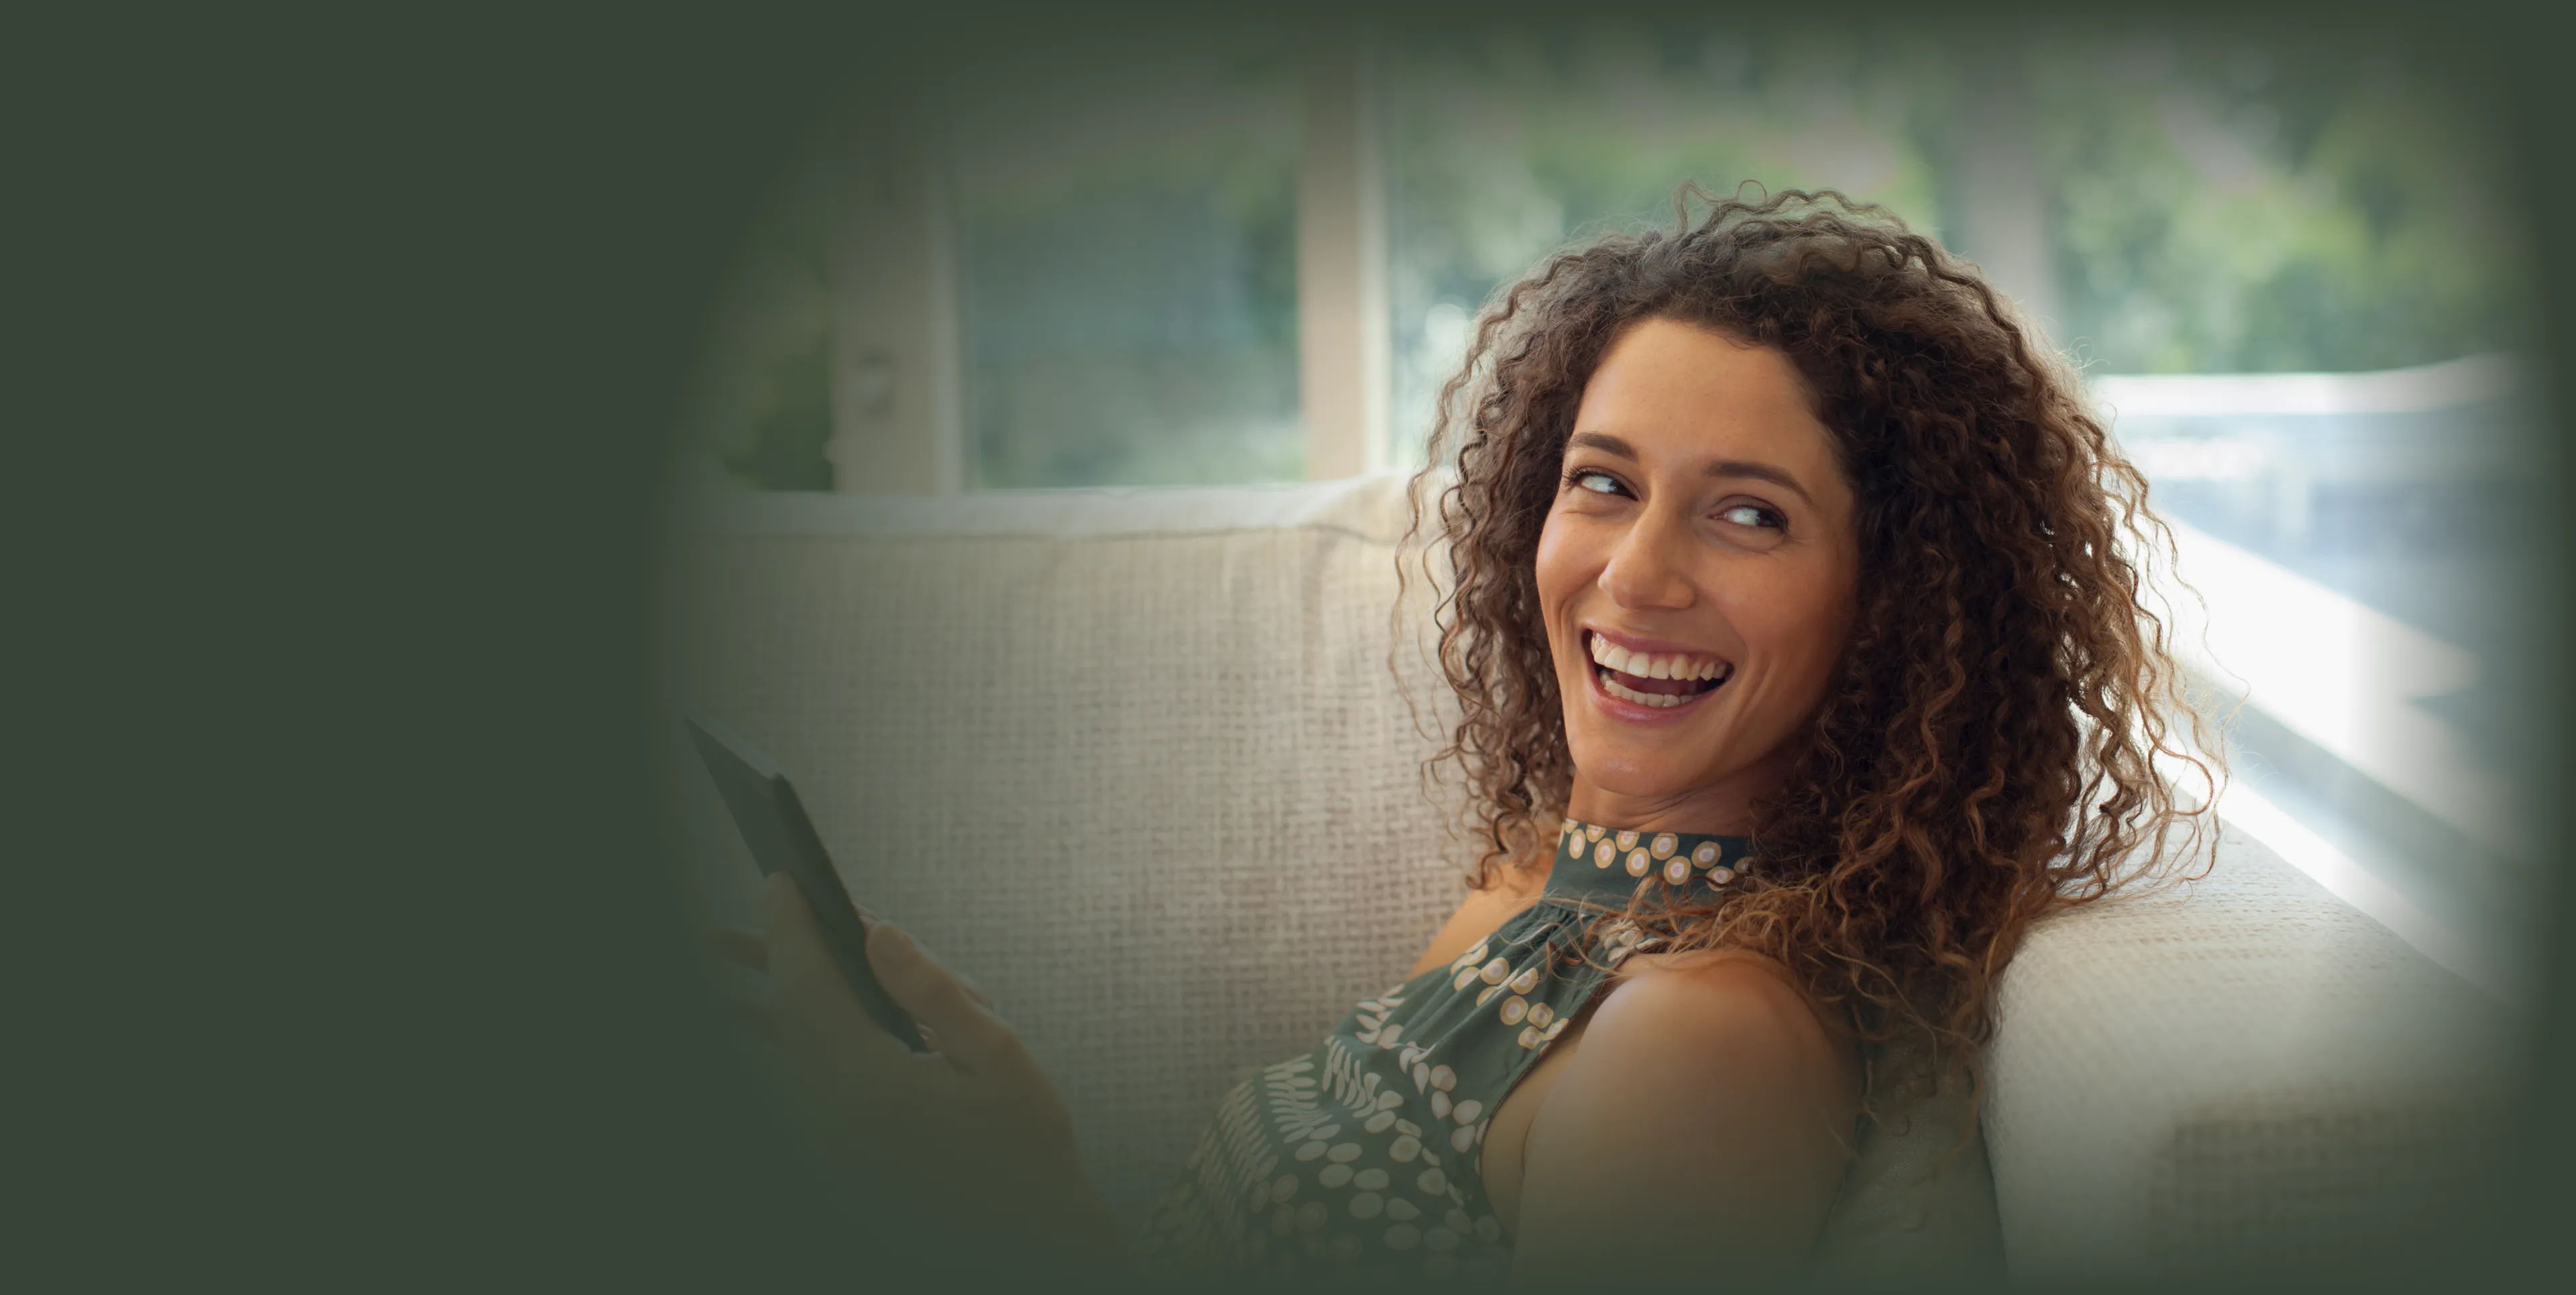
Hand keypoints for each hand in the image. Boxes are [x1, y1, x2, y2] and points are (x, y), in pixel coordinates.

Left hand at [716, 874, 1123, 1270]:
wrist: (1032, 1244)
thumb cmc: (1029, 1149)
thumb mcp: (999, 1056)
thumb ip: (934, 991)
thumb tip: (878, 933)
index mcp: (874, 1091)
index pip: (812, 990)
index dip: (792, 930)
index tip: (780, 881)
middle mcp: (835, 1123)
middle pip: (788, 1018)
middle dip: (770, 957)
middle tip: (747, 910)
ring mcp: (830, 1147)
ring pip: (788, 1051)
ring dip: (769, 998)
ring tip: (731, 957)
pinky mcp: (836, 1160)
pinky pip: (802, 1082)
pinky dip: (792, 1038)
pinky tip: (765, 1018)